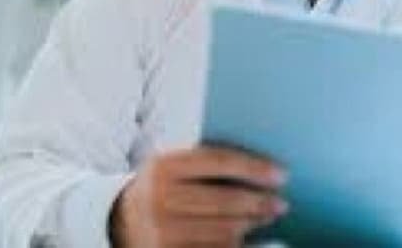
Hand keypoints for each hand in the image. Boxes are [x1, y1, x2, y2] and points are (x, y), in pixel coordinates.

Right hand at [110, 147, 288, 247]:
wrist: (120, 222)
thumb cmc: (162, 188)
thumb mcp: (172, 167)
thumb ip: (205, 162)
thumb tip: (261, 167)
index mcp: (163, 166)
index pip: (216, 161)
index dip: (253, 168)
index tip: (281, 174)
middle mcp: (159, 199)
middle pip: (223, 201)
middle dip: (258, 202)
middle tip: (281, 203)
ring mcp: (161, 232)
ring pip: (222, 232)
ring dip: (251, 226)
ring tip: (267, 217)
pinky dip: (237, 247)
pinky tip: (251, 242)